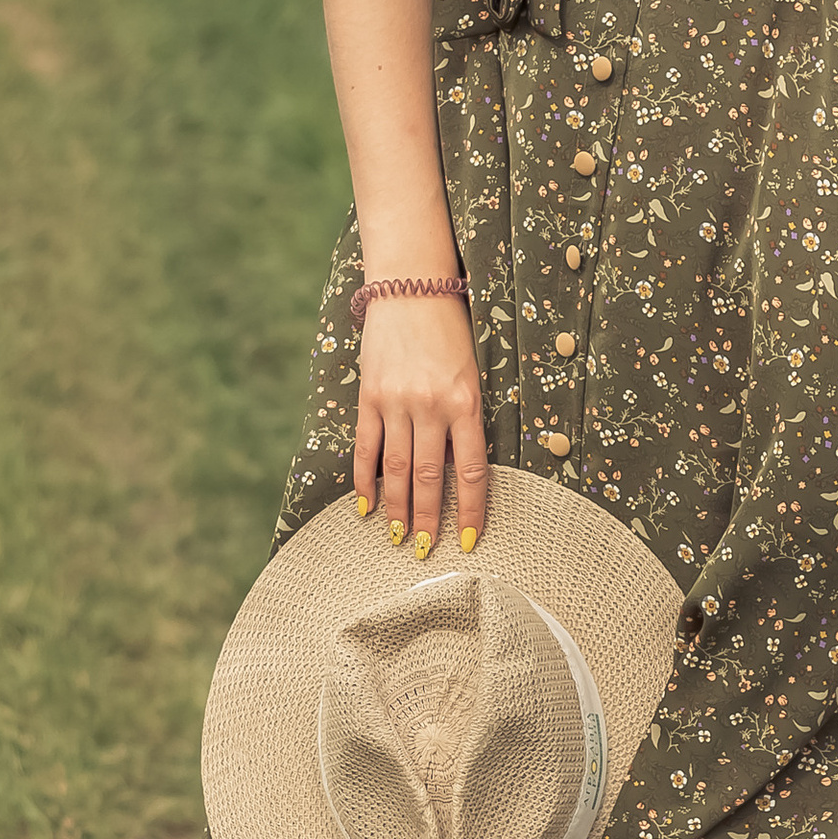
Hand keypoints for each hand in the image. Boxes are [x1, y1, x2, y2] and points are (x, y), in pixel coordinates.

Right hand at [354, 294, 489, 557]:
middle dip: (429, 519)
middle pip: (431, 477)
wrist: (411, 287)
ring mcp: (396, 402)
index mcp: (466, 402)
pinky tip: (367, 505)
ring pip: (398, 468)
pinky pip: (366, 447)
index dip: (471, 509)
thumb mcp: (471, 373)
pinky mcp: (369, 396)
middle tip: (427, 552)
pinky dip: (365, 479)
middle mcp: (431, 406)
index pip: (472, 470)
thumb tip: (456, 470)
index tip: (468, 540)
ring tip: (399, 539)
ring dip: (398, 508)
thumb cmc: (451, 331)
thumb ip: (466, 419)